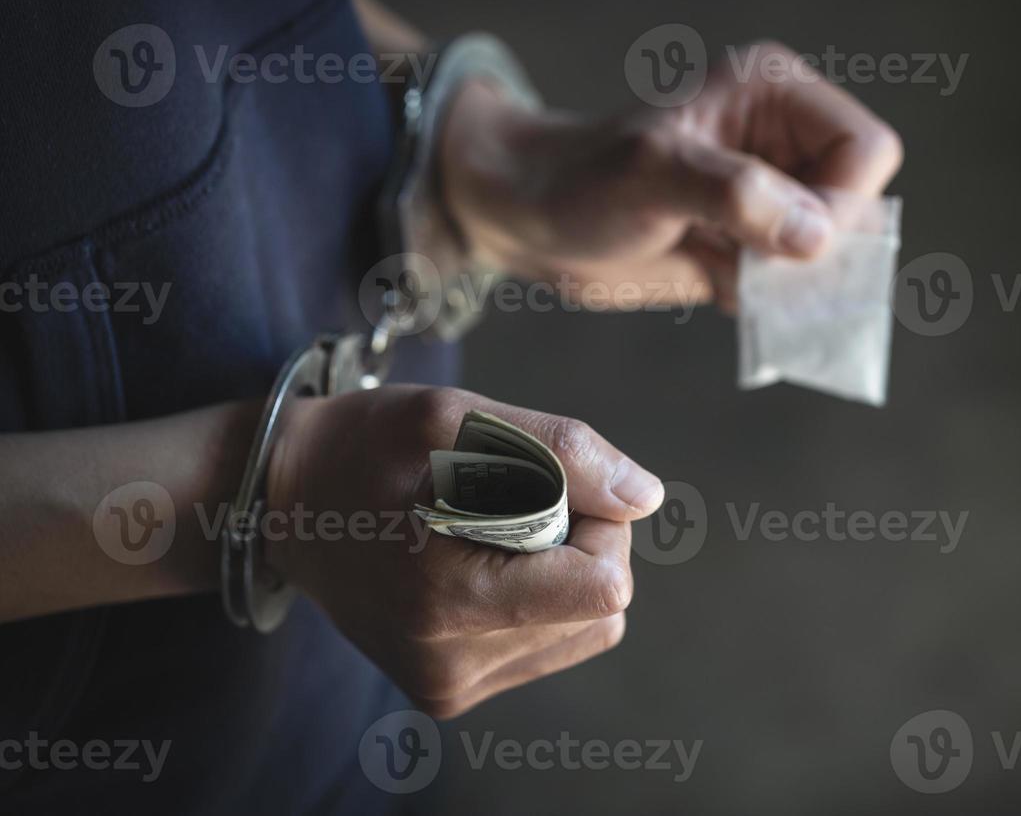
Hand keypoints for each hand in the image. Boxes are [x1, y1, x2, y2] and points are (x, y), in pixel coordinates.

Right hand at [264, 385, 662, 718]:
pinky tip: (482, 562)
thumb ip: (559, 451)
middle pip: (602, 605)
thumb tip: (645, 498)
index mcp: (448, 598)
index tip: (549, 485)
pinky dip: (540, 597)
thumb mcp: (453, 417)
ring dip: (563, 570)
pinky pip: (551, 644)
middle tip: (510, 500)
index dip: (598, 523)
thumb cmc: (365, 447)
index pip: (604, 584)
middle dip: (580, 541)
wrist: (286, 502)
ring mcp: (449, 686)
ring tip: (490, 531)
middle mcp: (451, 663)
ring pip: (586, 629)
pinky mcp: (450, 692)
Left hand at [437, 41, 903, 311]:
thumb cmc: (578, 178)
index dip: (841, 204)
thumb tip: (817, 237)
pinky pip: (801, 284)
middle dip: (821, 249)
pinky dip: (776, 303)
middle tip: (755, 267)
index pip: (866, 149)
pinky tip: (719, 287)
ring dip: (799, 282)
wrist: (527, 218)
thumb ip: (735, 196)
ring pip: (838, 251)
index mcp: (775, 93)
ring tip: (729, 275)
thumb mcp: (650, 174)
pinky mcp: (754, 245)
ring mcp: (773, 196)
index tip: (785, 245)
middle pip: (861, 203)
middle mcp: (785, 139)